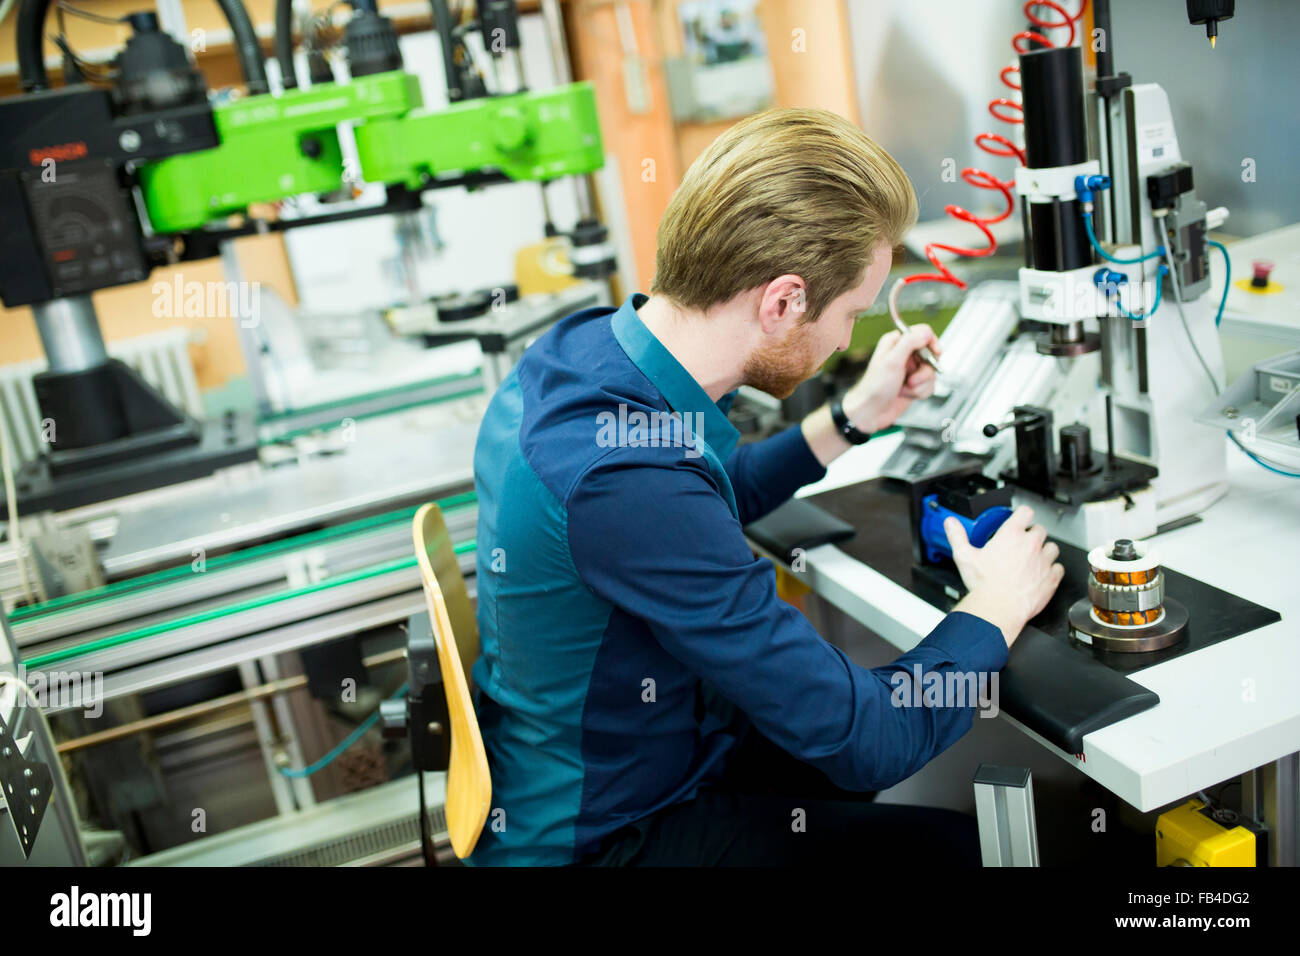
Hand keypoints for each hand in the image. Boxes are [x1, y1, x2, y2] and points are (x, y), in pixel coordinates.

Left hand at [841, 325, 940, 433]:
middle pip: (931, 355)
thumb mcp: (892, 361)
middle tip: (912, 379)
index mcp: (896, 342)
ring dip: (920, 384)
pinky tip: (906, 394)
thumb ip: (909, 343)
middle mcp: (904, 353)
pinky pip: (929, 385)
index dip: (932, 343)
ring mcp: (910, 369)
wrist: (871, 412)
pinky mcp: (914, 383)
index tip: (935, 353)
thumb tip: (926, 332)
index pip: (923, 332)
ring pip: (931, 372)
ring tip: (905, 388)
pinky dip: (920, 392)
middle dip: (924, 371)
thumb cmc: (875, 387)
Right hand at [947, 505, 1063, 647]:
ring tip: (1034, 558)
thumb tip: (951, 524)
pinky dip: (1052, 570)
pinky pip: (1058, 568)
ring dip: (1045, 551)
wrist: (999, 608)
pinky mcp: (1051, 578)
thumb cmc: (984, 584)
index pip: (1025, 512)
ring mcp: (1043, 561)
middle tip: (1022, 543)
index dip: (1022, 514)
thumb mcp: (964, 556)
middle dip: (1032, 534)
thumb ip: (957, 536)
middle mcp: (1030, 545)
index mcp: (1011, 535)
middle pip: (1040, 529)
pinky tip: (1042, 574)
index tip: (1020, 518)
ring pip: (1052, 547)